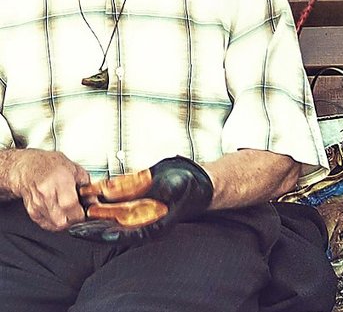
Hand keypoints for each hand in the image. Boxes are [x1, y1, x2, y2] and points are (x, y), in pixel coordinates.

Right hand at [8, 149, 89, 230]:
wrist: (29, 167)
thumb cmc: (51, 165)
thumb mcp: (75, 169)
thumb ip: (86, 186)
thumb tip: (94, 200)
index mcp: (59, 182)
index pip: (70, 206)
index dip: (82, 212)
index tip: (87, 211)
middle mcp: (46, 195)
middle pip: (62, 220)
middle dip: (75, 220)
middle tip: (79, 212)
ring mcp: (38, 205)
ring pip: (55, 225)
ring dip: (66, 222)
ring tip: (70, 211)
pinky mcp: (32, 212)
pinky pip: (46, 225)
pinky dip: (55, 222)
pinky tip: (60, 213)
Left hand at [68, 156, 213, 242]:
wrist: (196, 179)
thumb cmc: (192, 188)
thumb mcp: (181, 187)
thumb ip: (170, 190)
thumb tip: (163, 193)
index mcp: (154, 226)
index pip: (129, 234)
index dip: (112, 235)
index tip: (97, 234)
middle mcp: (143, 220)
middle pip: (114, 227)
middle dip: (94, 228)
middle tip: (74, 228)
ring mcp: (138, 209)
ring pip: (111, 214)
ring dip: (94, 211)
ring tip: (76, 209)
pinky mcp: (135, 198)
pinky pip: (116, 199)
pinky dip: (103, 195)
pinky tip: (90, 190)